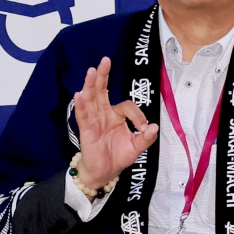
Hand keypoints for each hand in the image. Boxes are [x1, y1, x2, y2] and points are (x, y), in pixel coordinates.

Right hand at [70, 57, 158, 196]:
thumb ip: (146, 137)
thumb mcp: (137, 146)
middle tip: (105, 60)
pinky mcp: (86, 130)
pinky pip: (82, 116)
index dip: (138, 114)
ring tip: (91, 71)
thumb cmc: (118, 156)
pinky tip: (79, 95)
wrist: (105, 172)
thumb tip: (154, 126)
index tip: (144, 127)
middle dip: (103, 76)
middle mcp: (103, 114)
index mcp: (116, 115)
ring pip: (91, 99)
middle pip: (102, 91)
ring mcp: (93, 121)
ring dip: (91, 85)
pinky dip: (81, 106)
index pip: (126, 105)